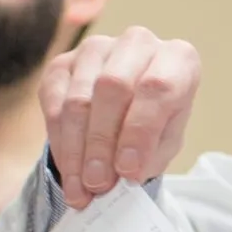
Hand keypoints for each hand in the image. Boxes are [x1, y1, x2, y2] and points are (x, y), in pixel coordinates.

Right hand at [38, 26, 200, 208]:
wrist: (130, 105)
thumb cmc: (157, 121)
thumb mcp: (167, 140)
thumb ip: (151, 153)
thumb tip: (125, 174)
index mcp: (177, 57)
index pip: (157, 88)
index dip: (140, 131)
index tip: (128, 170)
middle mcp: (137, 42)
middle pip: (111, 88)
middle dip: (102, 144)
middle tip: (98, 184)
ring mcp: (95, 48)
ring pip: (78, 100)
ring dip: (77, 151)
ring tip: (82, 188)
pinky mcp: (63, 62)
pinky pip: (54, 103)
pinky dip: (60, 143)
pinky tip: (69, 171)